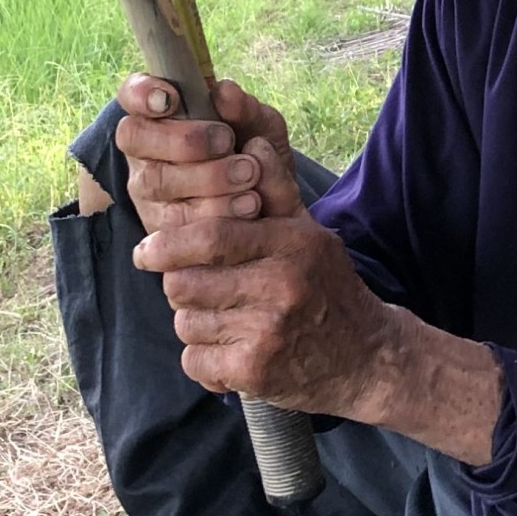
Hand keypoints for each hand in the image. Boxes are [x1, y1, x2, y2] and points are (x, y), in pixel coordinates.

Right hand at [115, 74, 299, 235]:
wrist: (272, 207)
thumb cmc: (254, 154)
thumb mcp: (260, 127)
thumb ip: (245, 109)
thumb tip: (224, 91)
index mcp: (160, 115)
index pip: (131, 94)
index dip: (142, 93)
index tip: (171, 98)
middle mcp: (144, 151)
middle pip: (136, 138)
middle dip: (184, 139)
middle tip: (227, 141)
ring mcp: (147, 190)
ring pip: (155, 181)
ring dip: (206, 177)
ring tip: (249, 174)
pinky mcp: (159, 227)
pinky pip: (174, 222)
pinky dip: (215, 212)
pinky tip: (247, 204)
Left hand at [132, 208, 504, 463]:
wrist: (369, 358)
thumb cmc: (328, 289)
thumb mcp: (310, 235)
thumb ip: (275, 191)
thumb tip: (252, 143)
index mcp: (292, 244)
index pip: (212, 236)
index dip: (168, 243)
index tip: (147, 250)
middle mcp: (282, 285)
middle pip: (185, 283)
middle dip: (182, 286)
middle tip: (202, 291)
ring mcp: (269, 331)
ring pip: (187, 323)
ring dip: (196, 324)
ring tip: (229, 323)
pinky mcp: (257, 372)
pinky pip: (196, 361)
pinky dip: (205, 361)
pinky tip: (233, 353)